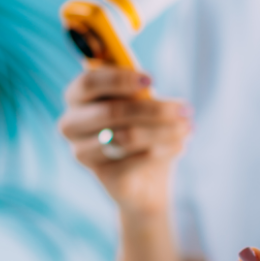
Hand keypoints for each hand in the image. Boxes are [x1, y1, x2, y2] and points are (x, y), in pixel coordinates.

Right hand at [57, 67, 191, 216]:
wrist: (147, 181)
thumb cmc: (142, 129)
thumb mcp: (142, 103)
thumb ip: (139, 89)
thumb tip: (148, 83)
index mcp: (76, 98)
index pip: (88, 82)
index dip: (120, 79)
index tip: (151, 80)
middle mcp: (71, 125)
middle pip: (110, 111)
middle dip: (153, 109)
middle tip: (186, 110)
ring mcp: (82, 153)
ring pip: (127, 137)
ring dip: (165, 130)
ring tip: (188, 128)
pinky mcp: (103, 176)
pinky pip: (137, 159)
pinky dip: (164, 149)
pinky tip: (181, 146)